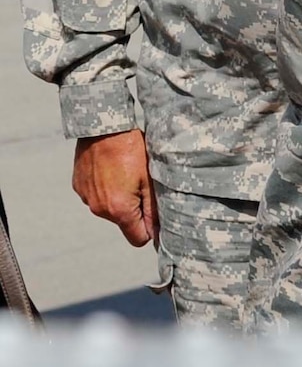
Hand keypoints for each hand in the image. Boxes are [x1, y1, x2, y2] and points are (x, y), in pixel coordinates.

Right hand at [72, 130, 156, 246]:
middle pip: (124, 222)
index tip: (155, 214)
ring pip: (110, 208)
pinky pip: (96, 196)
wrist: (104, 128)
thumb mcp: (150, 179)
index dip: (149, 229)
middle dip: (135, 209)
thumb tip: (157, 234)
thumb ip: (153, 210)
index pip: (137, 239)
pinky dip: (106, 188)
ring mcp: (86, 198)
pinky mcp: (78, 187)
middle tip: (142, 183)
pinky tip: (112, 169)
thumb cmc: (132, 151)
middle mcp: (98, 209)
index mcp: (118, 210)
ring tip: (126, 172)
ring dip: (120, 197)